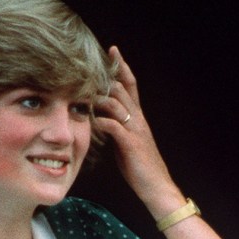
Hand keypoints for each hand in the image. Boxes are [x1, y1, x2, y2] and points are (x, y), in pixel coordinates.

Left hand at [94, 46, 184, 218]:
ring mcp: (135, 130)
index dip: (122, 67)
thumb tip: (101, 120)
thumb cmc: (141, 168)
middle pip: (120, 88)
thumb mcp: (127, 143)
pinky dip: (98, 121)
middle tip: (86, 67)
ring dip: (97, 98)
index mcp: (138, 118)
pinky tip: (89, 121)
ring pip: (115, 102)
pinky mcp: (130, 143)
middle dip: (104, 77)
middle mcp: (138, 119)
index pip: (130, 85)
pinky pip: (112, 125)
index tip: (112, 50)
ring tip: (81, 95)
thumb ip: (117, 129)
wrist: (157, 187)